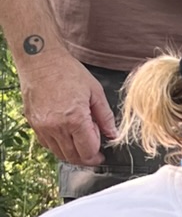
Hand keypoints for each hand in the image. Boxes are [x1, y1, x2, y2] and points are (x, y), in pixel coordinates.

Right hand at [18, 48, 117, 164]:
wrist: (40, 59)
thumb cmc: (67, 71)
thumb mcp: (95, 92)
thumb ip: (106, 117)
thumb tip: (113, 135)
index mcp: (75, 119)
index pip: (88, 152)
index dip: (97, 155)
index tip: (101, 153)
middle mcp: (57, 127)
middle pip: (74, 157)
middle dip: (86, 157)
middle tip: (93, 147)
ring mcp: (42, 127)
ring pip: (60, 154)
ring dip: (72, 153)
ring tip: (79, 138)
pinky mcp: (33, 123)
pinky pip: (47, 145)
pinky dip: (58, 145)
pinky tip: (65, 134)